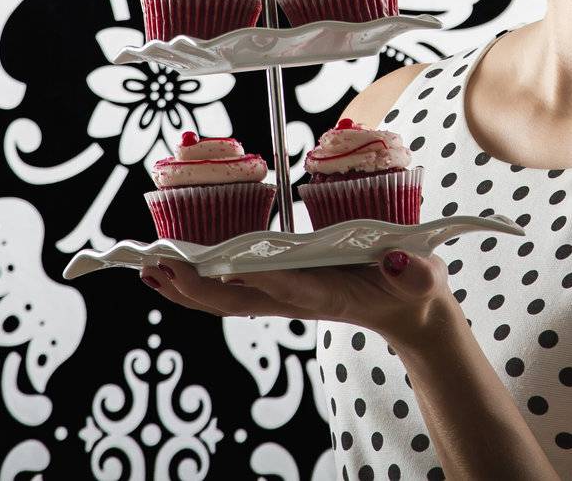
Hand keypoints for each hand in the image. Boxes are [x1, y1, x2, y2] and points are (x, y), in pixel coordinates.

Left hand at [138, 248, 452, 347]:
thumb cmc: (414, 288)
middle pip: (236, 300)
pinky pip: (231, 288)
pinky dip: (199, 279)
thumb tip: (399, 262)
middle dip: (196, 286)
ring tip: (147, 267)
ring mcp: (285, 296)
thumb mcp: (424, 279)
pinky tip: (174, 267)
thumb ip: (416, 274)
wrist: (408, 309)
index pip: (286, 287)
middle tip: (158, 264)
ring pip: (225, 298)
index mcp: (328, 294)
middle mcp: (297, 299)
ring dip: (186, 287)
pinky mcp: (282, 288)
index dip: (254, 277)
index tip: (223, 265)